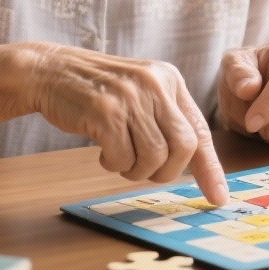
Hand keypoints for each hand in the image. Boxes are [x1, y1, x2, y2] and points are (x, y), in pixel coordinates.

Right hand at [20, 42, 228, 203]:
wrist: (49, 71)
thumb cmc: (96, 91)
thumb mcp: (140, 91)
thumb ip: (165, 118)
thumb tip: (190, 161)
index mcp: (169, 79)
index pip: (199, 130)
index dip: (210, 169)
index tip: (218, 198)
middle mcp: (155, 84)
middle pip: (183, 147)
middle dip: (166, 172)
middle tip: (145, 172)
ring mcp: (130, 96)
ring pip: (154, 156)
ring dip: (135, 170)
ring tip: (119, 159)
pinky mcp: (105, 111)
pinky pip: (122, 157)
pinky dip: (113, 164)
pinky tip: (102, 152)